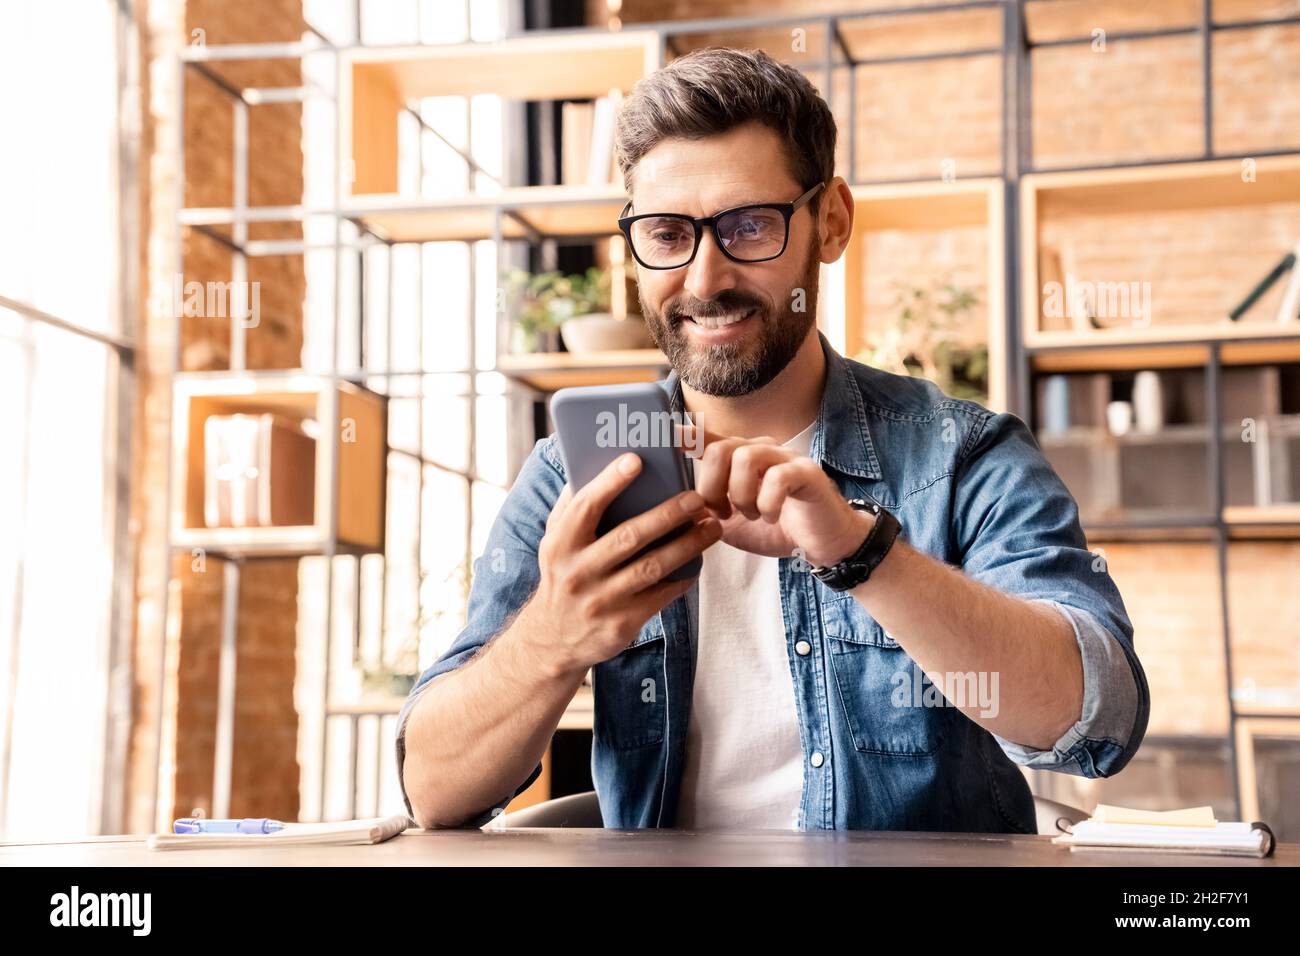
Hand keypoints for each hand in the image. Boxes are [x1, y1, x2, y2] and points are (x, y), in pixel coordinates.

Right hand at [523, 452, 723, 675]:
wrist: (551, 639)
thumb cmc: (562, 575)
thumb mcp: (555, 542)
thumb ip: (573, 508)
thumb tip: (599, 464)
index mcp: (560, 544)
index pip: (586, 506)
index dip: (610, 482)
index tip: (636, 460)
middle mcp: (578, 572)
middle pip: (629, 537)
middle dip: (667, 514)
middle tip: (697, 498)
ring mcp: (600, 601)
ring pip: (652, 567)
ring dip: (687, 545)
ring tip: (712, 527)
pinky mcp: (620, 624)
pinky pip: (660, 596)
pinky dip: (683, 578)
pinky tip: (699, 562)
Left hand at [678, 423, 873, 568]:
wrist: (824, 543)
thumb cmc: (779, 529)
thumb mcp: (733, 525)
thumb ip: (707, 514)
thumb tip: (678, 509)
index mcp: (742, 459)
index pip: (709, 439)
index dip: (687, 435)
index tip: (664, 434)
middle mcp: (762, 451)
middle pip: (721, 449)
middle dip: (713, 487)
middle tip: (724, 513)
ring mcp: (786, 458)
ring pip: (746, 459)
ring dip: (741, 496)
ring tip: (752, 515)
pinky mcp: (807, 473)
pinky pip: (777, 477)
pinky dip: (767, 503)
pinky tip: (772, 517)